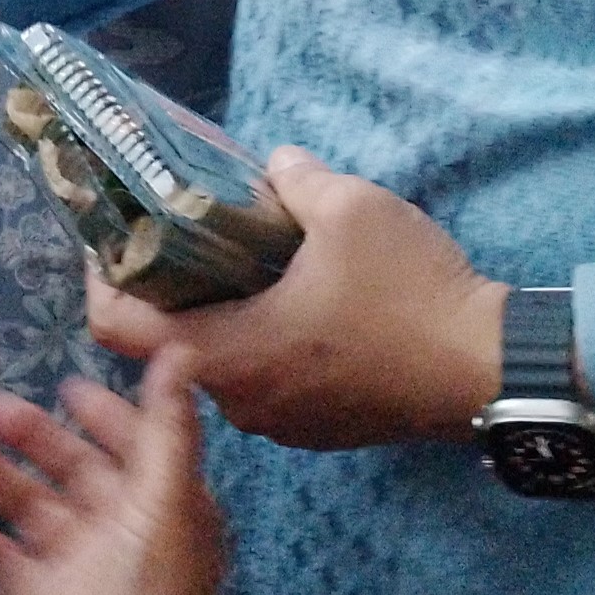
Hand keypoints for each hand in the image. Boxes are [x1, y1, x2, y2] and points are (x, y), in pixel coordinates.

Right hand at [0, 352, 227, 594]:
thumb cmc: (149, 583)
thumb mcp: (168, 498)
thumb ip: (168, 424)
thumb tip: (183, 349)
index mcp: (161, 506)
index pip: (133, 446)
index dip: (104, 414)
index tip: (69, 386)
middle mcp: (120, 529)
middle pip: (72, 469)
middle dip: (31, 433)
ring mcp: (74, 562)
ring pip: (27, 502)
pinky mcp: (33, 594)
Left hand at [87, 150, 505, 452]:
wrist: (492, 371)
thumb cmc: (410, 294)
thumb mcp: (349, 208)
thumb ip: (295, 180)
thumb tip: (276, 166)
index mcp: (227, 353)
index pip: (117, 328)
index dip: (101, 277)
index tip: (113, 234)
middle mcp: (242, 401)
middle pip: (169, 344)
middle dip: (169, 286)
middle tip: (185, 227)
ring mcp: (282, 424)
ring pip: (223, 363)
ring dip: (222, 313)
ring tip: (244, 254)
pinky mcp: (320, 428)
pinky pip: (266, 380)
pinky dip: (262, 339)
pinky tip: (295, 296)